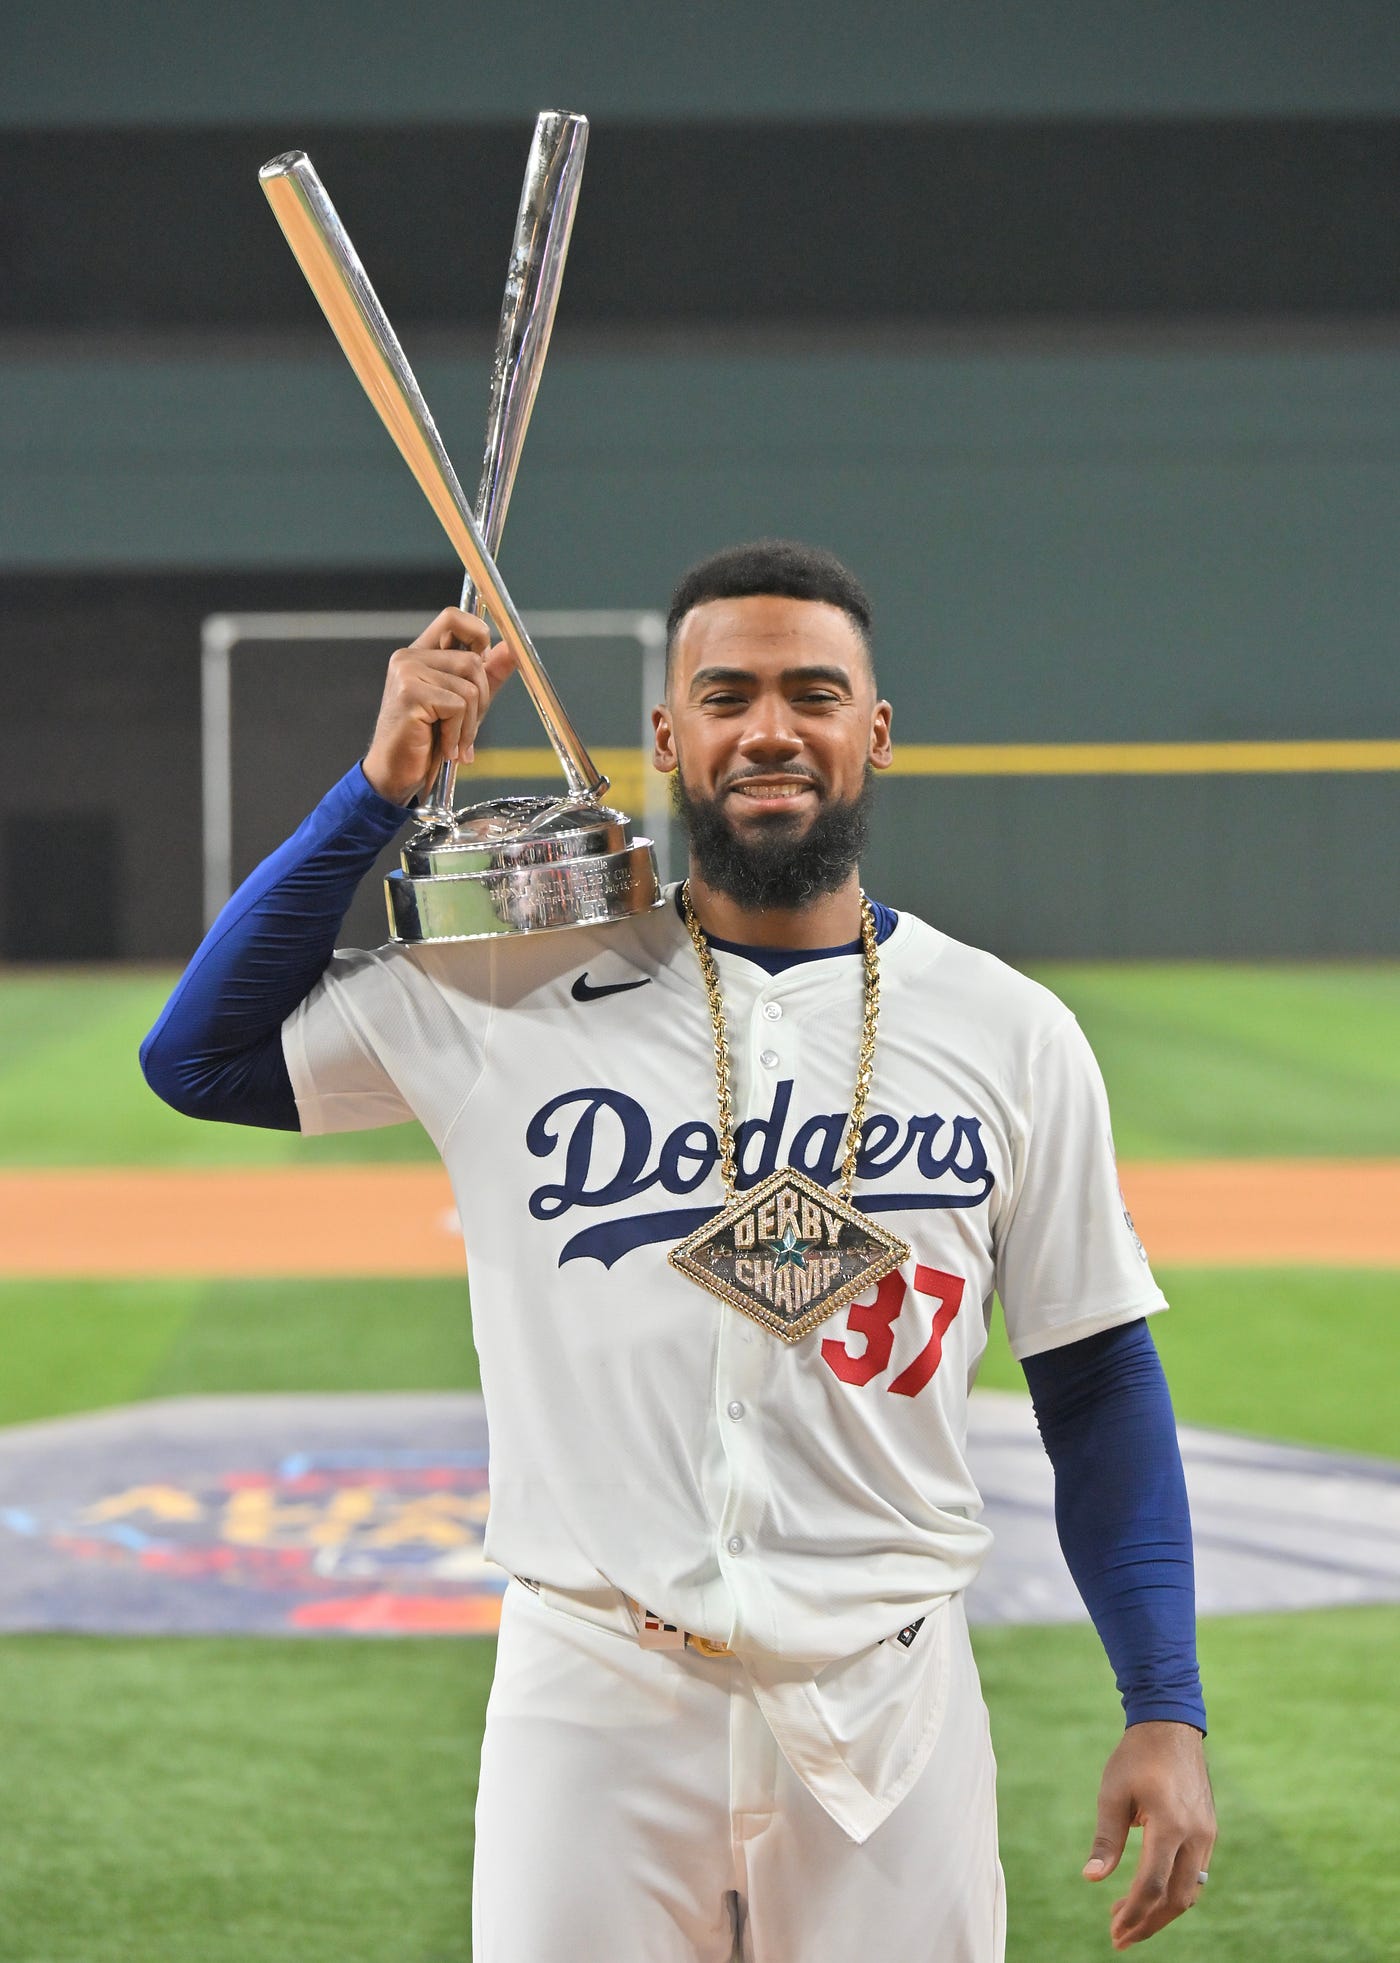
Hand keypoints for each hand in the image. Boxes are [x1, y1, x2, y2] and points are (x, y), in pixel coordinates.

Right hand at [361, 607, 516, 804]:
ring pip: (469, 687)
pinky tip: (445, 747)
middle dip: (481, 700)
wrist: (396, 775)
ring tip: (454, 742)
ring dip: (469, 724)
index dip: (478, 633)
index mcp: (421, 654)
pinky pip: (458, 706)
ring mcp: (407, 672)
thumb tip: (512, 649)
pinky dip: (458, 733)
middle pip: (473, 661)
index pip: (453, 617)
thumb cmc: (427, 741)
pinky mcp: (410, 693)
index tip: (484, 663)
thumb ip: (487, 675)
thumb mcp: (465, 705)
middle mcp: (409, 657)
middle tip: (466, 728)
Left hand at [1084, 1721, 1215, 1948]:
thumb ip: (1106, 1838)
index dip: (1133, 1912)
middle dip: (1148, 1922)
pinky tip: (1150, 1895)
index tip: (1114, 1929)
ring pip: (1189, 1891)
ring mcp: (1207, 1835)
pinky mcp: (1209, 1831)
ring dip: (1161, 1911)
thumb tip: (1092, 1878)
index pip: (1153, 1885)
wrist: (1171, 1726)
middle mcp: (1195, 1835)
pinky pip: (1195, 1875)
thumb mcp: (1113, 1793)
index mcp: (1170, 1825)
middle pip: (1176, 1898)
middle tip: (1119, 1937)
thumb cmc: (1136, 1757)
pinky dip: (1174, 1892)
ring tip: (1128, 1919)